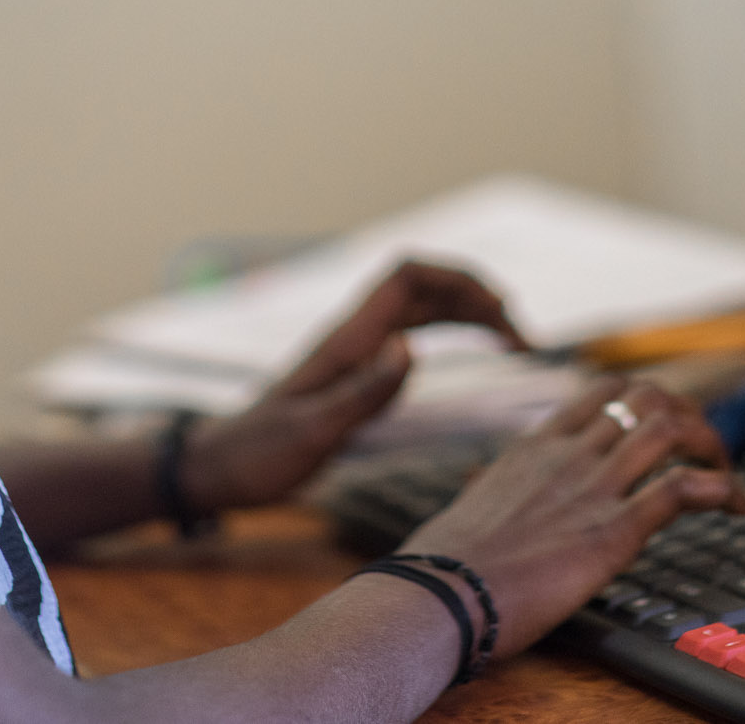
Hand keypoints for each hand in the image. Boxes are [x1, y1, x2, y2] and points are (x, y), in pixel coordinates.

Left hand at [182, 260, 529, 513]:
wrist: (222, 467)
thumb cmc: (260, 455)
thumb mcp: (313, 433)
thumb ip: (363, 393)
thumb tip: (410, 348)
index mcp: (346, 340)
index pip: (407, 277)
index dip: (458, 278)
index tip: (501, 311)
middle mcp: (354, 335)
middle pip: (423, 285)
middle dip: (476, 295)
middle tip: (522, 338)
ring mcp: (355, 349)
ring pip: (422, 306)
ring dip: (468, 311)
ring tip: (514, 341)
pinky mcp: (356, 370)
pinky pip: (412, 332)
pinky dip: (450, 332)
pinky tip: (472, 352)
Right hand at [398, 376, 744, 655]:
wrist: (442, 591)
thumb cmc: (446, 563)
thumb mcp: (474, 507)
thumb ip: (496, 492)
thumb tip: (484, 496)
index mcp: (536, 446)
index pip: (603, 393)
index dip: (645, 400)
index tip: (663, 428)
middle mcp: (570, 455)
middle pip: (646, 399)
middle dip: (688, 417)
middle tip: (704, 451)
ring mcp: (593, 487)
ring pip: (670, 429)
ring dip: (712, 446)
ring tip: (728, 477)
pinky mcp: (613, 530)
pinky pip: (683, 489)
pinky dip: (723, 488)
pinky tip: (739, 503)